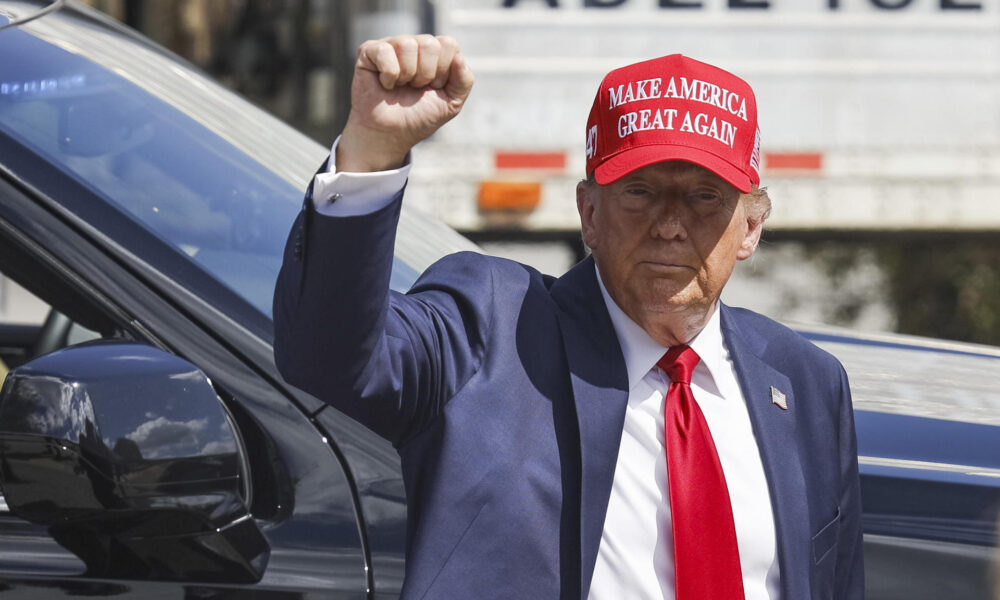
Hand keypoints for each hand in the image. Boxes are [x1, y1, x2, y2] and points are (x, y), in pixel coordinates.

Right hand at [336, 34, 473, 172]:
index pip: (448, 44)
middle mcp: (413, 44)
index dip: (443, 71)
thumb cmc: (419, 117)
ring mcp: (390, 45)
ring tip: (400, 87)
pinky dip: (389, 75)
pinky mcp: (369, 51)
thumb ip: (464, 81)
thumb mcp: (451, 103)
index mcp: (434, 53)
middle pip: (429, 43)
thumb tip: (459, 57)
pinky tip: (385, 84)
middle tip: (415, 88)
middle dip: (426, 74)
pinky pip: (385, 51)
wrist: (390, 135)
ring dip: (407, 75)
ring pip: (407, 44)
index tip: (433, 87)